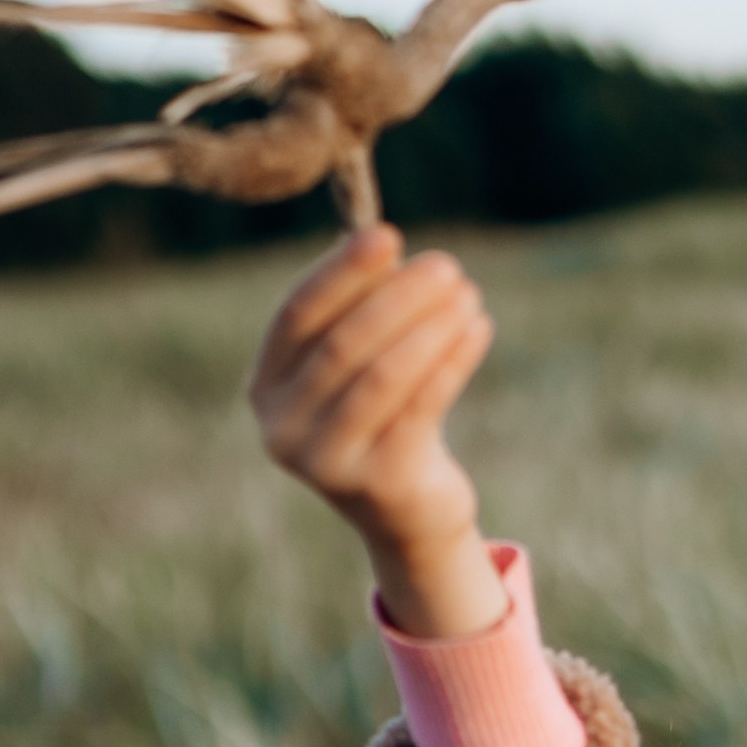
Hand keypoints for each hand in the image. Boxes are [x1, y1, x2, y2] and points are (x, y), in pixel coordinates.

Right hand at [248, 226, 506, 634]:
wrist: (406, 511)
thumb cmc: (384, 416)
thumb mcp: (359, 362)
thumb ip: (360, 307)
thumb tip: (381, 242)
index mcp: (267, 386)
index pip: (298, 315)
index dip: (341, 273)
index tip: (387, 236)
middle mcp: (283, 428)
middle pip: (342, 346)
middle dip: (398, 298)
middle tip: (447, 265)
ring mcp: (326, 463)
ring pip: (383, 379)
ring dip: (431, 328)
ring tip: (469, 294)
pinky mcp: (377, 485)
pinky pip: (420, 410)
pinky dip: (452, 364)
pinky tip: (479, 329)